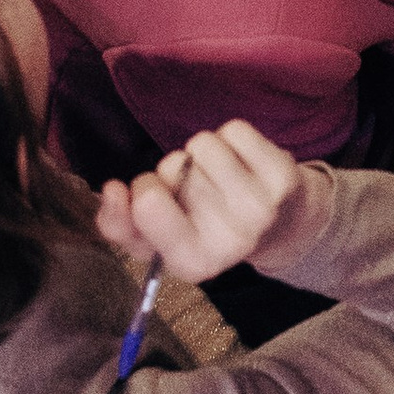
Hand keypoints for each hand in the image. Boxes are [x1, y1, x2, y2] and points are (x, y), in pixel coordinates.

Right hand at [96, 122, 324, 284]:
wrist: (281, 226)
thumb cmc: (205, 230)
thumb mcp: (156, 243)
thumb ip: (118, 224)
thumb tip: (111, 190)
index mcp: (192, 263)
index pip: (149, 204)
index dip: (143, 189)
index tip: (151, 195)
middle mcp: (231, 240)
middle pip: (173, 167)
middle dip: (174, 172)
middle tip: (195, 191)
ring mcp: (261, 206)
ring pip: (202, 144)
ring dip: (203, 153)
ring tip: (218, 177)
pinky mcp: (283, 174)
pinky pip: (234, 131)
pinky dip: (231, 139)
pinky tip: (242, 163)